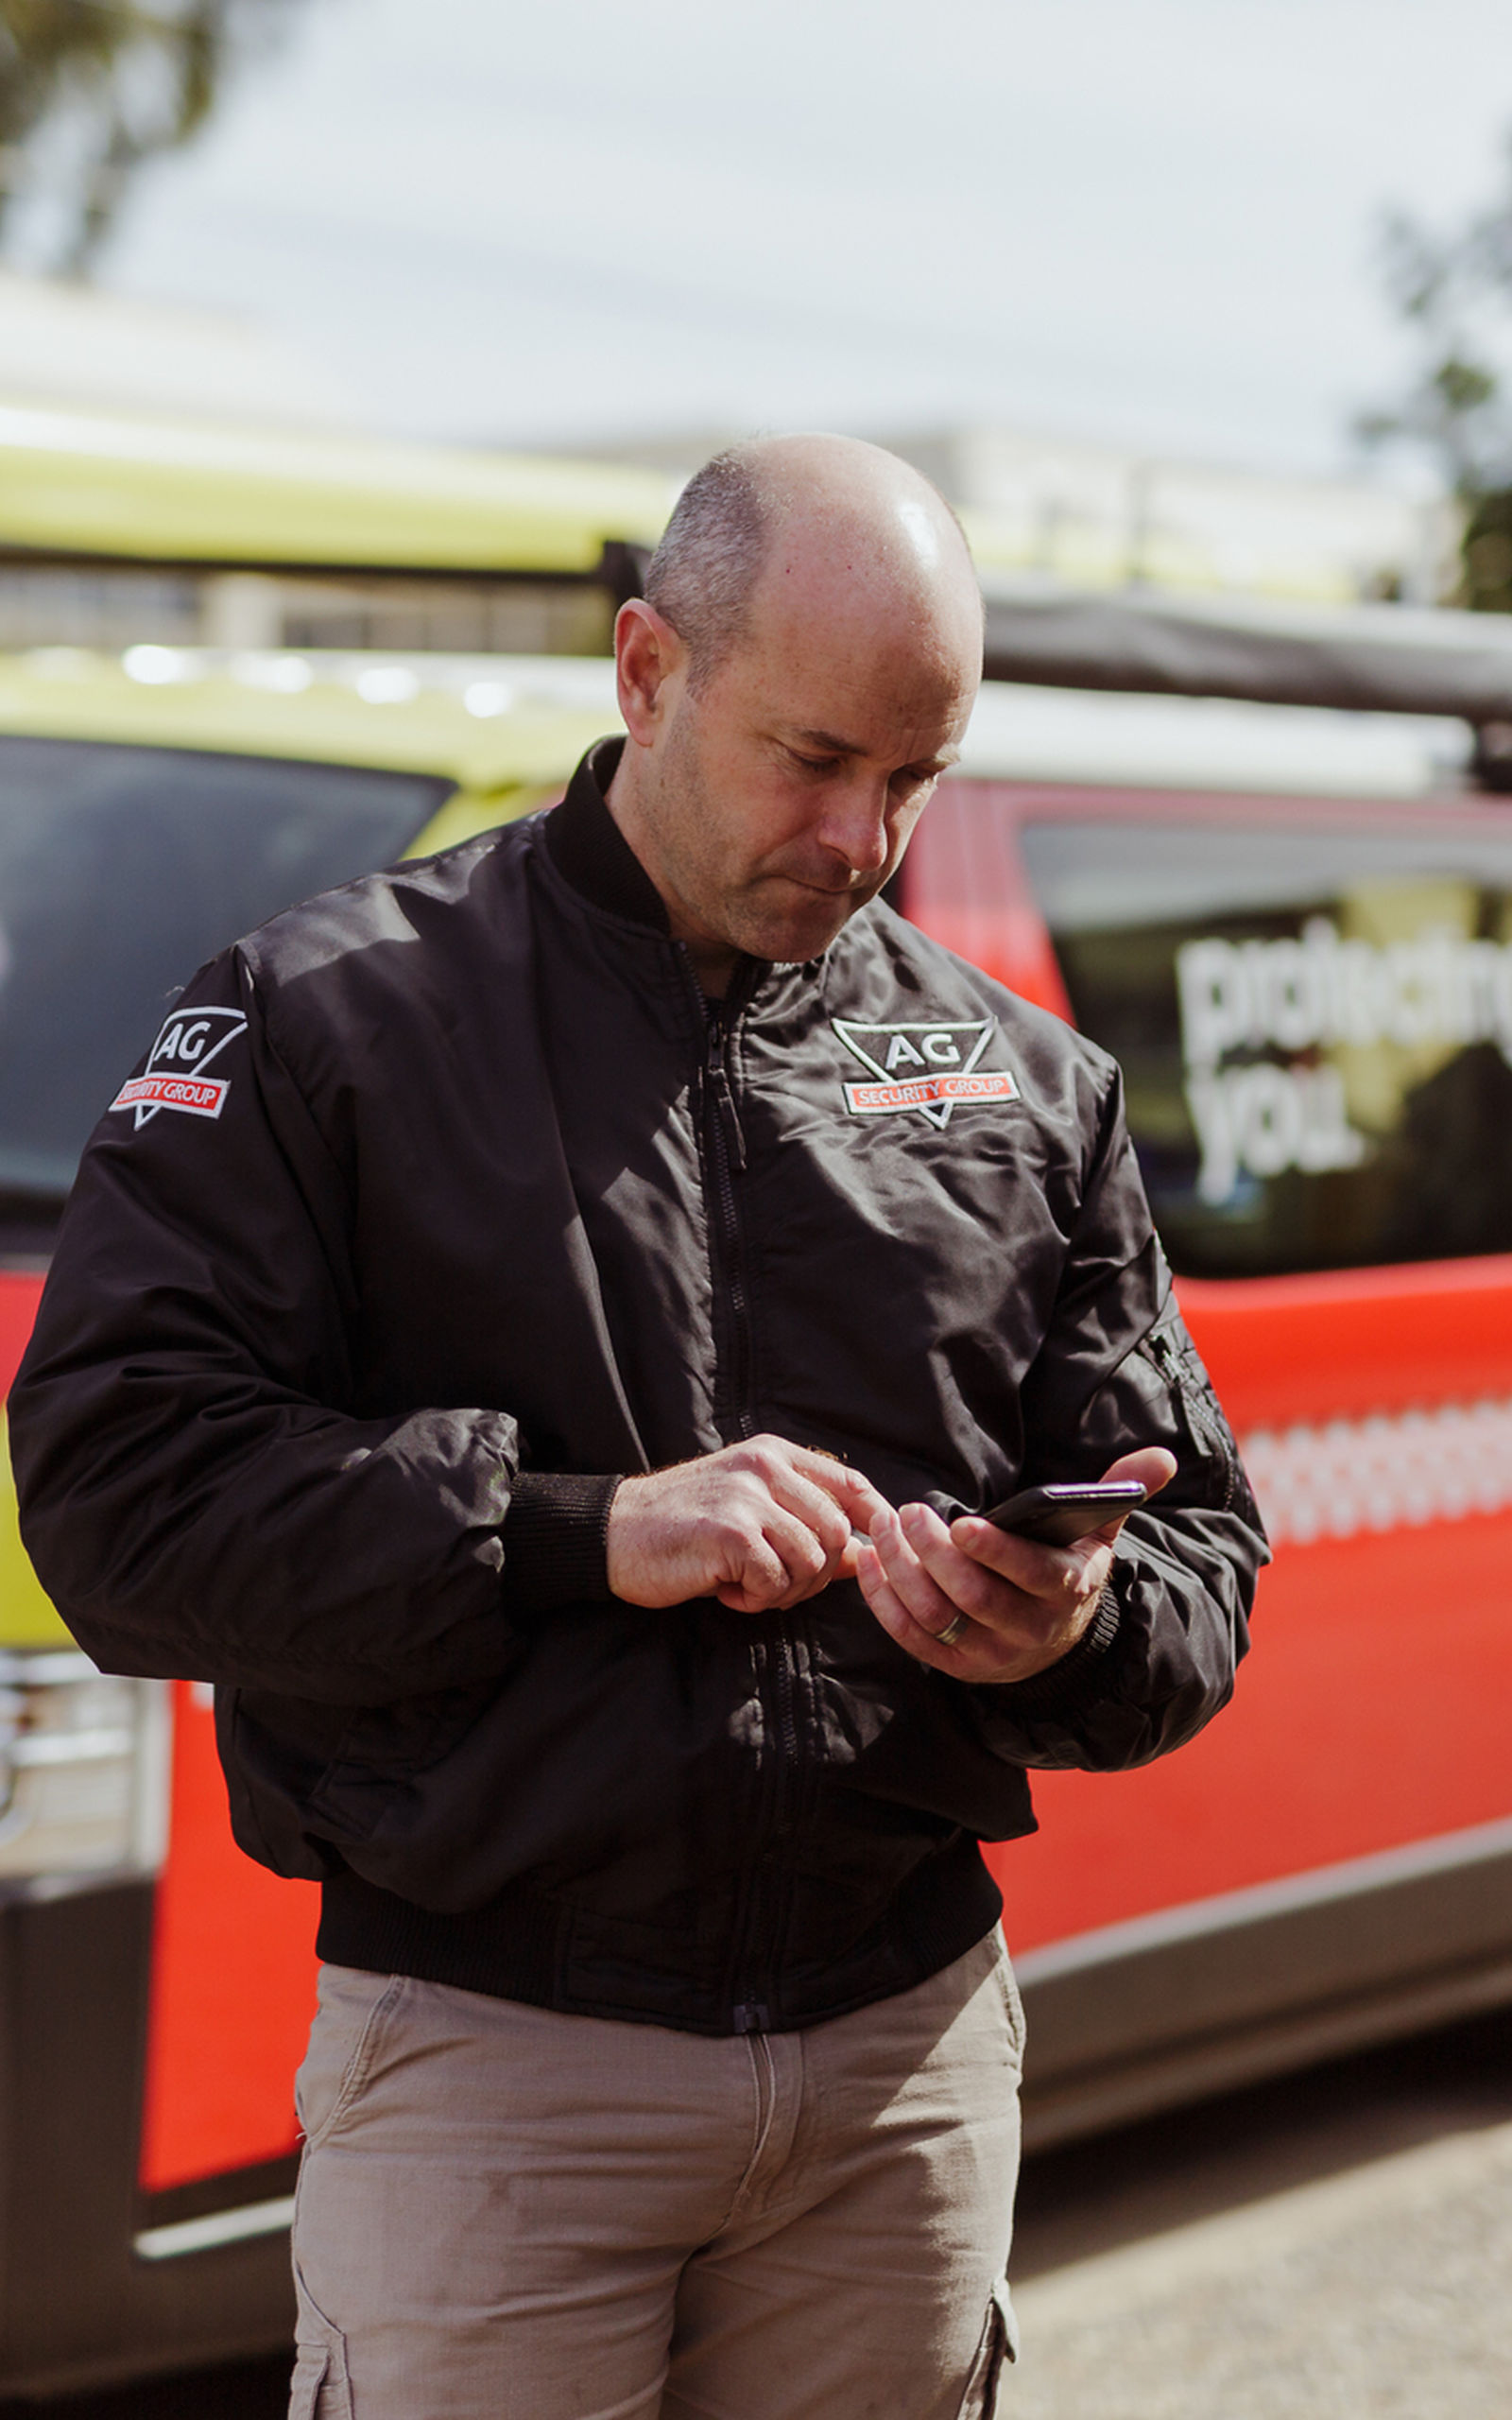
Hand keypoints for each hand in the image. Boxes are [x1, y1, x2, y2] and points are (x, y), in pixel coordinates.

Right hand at [608, 1436, 889, 1613]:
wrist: (613, 1533)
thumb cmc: (682, 1526)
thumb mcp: (748, 1510)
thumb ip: (805, 1524)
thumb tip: (866, 1556)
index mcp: (773, 1454)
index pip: (850, 1483)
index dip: (873, 1521)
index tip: (869, 1556)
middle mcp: (764, 1467)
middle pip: (837, 1532)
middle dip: (818, 1575)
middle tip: (776, 1586)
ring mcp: (747, 1497)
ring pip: (812, 1560)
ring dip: (785, 1590)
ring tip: (747, 1587)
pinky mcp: (730, 1532)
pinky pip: (776, 1580)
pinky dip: (756, 1598)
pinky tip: (725, 1591)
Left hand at [853, 1448, 1176, 1683]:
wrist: (1058, 1645)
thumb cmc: (1069, 1568)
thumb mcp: (1100, 1535)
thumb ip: (1122, 1491)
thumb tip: (1161, 1457)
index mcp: (1066, 1590)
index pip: (1030, 1574)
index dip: (995, 1551)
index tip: (961, 1523)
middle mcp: (1028, 1629)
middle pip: (974, 1596)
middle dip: (934, 1553)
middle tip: (909, 1512)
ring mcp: (989, 1654)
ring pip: (936, 1615)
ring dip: (901, 1570)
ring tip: (885, 1526)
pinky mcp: (955, 1667)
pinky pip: (911, 1638)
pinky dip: (884, 1601)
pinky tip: (872, 1561)